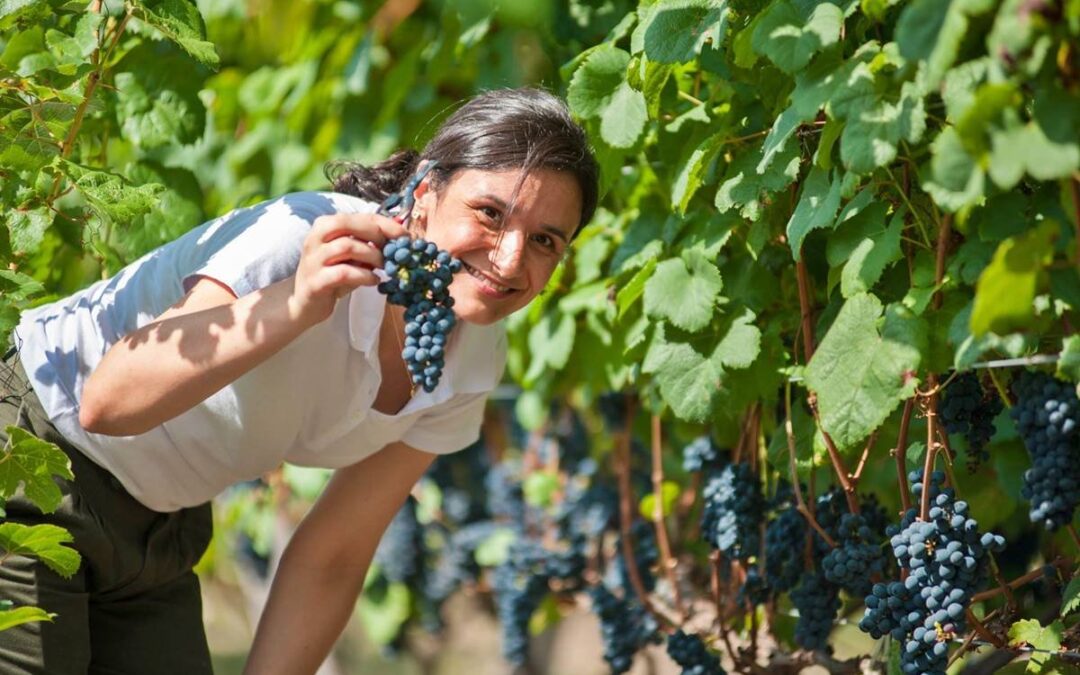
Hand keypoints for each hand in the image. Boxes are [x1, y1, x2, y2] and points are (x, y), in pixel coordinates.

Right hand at [290, 212, 407, 326]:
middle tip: (392, 251)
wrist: (305, 303)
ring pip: (346, 246)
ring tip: (384, 268)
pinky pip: (343, 273)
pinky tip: (374, 281)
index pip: (357, 216)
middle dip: (376, 234)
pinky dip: (364, 276)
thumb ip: (369, 244)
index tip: (405, 236)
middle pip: (346, 223)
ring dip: (372, 256)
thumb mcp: (352, 256)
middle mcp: (315, 238)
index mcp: (325, 226)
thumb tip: (400, 236)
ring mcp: (313, 260)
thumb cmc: (333, 275)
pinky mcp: (315, 282)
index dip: (384, 224)